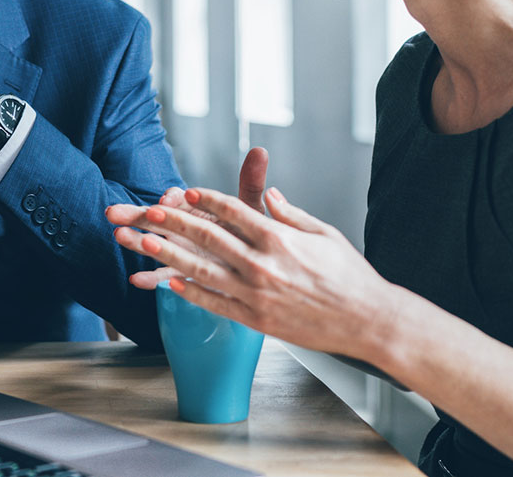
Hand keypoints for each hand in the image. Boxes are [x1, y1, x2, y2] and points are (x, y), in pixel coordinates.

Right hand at [106, 148, 270, 289]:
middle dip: (136, 214)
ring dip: (135, 241)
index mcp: (195, 207)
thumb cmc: (249, 231)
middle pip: (155, 218)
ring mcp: (179, 249)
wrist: (252, 262)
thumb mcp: (250, 208)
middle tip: (114, 212)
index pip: (178, 199)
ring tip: (119, 237)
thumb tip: (259, 151)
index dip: (171, 198)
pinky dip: (149, 278)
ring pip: (153, 244)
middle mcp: (182, 226)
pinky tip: (136, 280)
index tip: (168, 199)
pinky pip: (163, 275)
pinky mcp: (181, 271)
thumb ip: (250, 182)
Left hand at [113, 183, 399, 361]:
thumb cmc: (349, 275)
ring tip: (145, 244)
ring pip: (204, 270)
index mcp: (279, 237)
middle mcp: (263, 264)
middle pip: (209, 237)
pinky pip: (216, 304)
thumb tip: (270, 194)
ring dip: (170, 255)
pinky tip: (170, 284)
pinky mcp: (256, 320)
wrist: (367, 320)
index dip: (206, 200)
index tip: (185, 192)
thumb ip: (291, 213)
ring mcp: (256, 294)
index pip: (233, 212)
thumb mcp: (323, 233)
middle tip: (148, 211)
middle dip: (175, 222)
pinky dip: (191, 293)